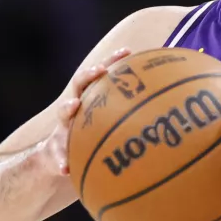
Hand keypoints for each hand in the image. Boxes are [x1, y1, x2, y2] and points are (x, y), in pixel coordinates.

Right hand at [47, 47, 131, 175]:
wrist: (58, 159)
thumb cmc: (90, 139)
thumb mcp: (106, 127)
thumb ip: (127, 118)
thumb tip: (166, 112)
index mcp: (90, 100)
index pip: (100, 74)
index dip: (112, 61)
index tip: (126, 51)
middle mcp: (74, 109)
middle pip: (79, 84)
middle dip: (89, 75)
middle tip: (101, 70)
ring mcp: (62, 128)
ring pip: (63, 113)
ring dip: (68, 107)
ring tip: (74, 106)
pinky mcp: (55, 150)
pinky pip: (57, 155)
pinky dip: (61, 161)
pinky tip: (65, 168)